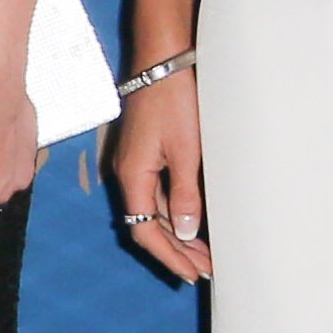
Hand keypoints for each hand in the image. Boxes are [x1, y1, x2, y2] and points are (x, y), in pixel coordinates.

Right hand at [107, 76, 208, 283]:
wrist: (163, 59)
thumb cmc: (174, 99)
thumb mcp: (186, 151)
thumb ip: (185, 194)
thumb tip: (183, 232)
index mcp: (133, 174)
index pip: (144, 229)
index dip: (168, 256)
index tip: (192, 273)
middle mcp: (128, 172)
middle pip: (146, 222)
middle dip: (175, 250)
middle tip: (204, 269)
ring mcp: (135, 161)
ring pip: (152, 208)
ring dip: (176, 232)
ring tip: (203, 252)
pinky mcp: (145, 151)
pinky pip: (156, 192)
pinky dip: (174, 211)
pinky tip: (192, 218)